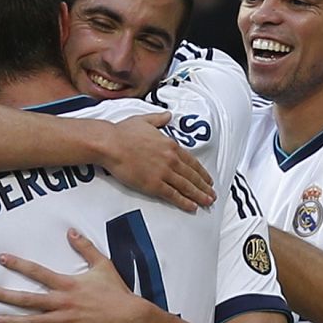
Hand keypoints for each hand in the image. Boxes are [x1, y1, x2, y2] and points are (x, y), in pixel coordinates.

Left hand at [0, 229, 146, 322]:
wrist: (129, 316)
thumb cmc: (116, 290)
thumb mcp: (102, 264)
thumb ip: (85, 248)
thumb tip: (71, 231)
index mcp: (68, 284)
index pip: (38, 272)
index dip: (19, 265)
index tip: (2, 259)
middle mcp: (63, 302)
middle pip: (29, 299)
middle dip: (6, 296)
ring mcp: (65, 320)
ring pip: (34, 321)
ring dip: (13, 321)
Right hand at [99, 113, 214, 211]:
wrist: (111, 144)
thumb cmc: (123, 133)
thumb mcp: (145, 120)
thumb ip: (159, 119)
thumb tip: (167, 115)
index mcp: (170, 145)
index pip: (192, 162)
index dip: (202, 172)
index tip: (208, 179)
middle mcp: (171, 159)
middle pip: (192, 176)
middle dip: (204, 186)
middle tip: (212, 194)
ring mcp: (163, 173)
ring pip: (186, 187)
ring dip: (199, 195)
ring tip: (207, 201)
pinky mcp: (153, 185)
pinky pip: (173, 195)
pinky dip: (184, 202)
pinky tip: (192, 206)